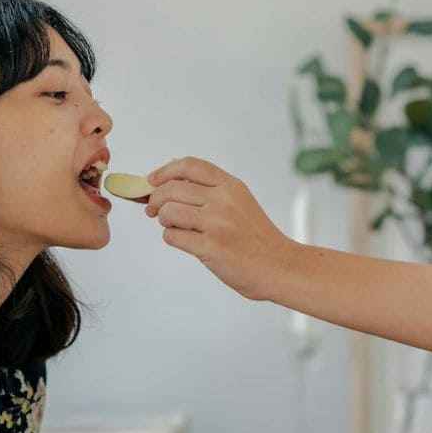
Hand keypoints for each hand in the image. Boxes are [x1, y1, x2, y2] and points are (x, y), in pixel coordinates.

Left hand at [144, 157, 291, 299]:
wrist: (279, 266)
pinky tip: (187, 242)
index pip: (188, 166)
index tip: (152, 180)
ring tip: (177, 227)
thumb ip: (212, 191)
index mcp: (230, 186)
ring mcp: (216, 223)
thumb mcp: (241, 203)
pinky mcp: (210, 246)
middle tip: (155, 210)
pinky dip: (173, 238)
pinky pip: (172, 236)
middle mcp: (223, 200)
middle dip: (156, 200)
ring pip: (168, 212)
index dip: (164, 171)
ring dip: (164, 221)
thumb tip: (173, 181)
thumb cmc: (258, 240)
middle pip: (171, 188)